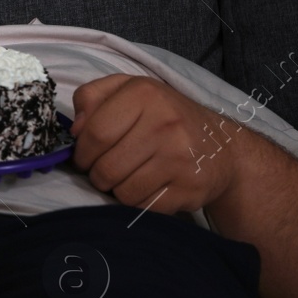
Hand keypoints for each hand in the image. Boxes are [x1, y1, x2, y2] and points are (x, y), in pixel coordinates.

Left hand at [69, 74, 246, 215]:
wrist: (222, 147)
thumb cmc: (165, 117)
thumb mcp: (130, 90)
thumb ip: (92, 97)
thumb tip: (75, 129)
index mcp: (144, 93)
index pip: (94, 133)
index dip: (82, 151)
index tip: (85, 156)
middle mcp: (164, 123)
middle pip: (105, 168)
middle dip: (97, 175)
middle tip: (105, 170)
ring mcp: (180, 158)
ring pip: (122, 192)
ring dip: (117, 190)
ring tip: (128, 176)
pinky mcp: (189, 188)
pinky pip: (143, 207)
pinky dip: (138, 202)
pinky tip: (149, 187)